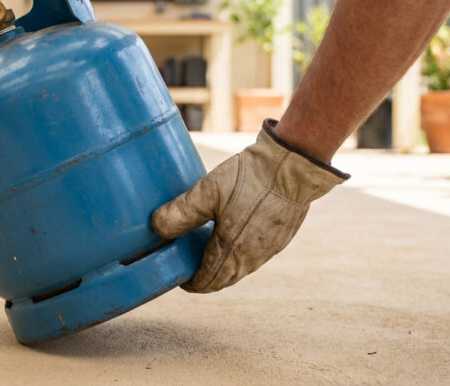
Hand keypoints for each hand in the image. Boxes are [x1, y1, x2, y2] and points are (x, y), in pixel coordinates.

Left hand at [151, 119, 348, 292]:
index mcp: (232, 251)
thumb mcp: (207, 191)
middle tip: (191, 266)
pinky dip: (240, 255)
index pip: (208, 281)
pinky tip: (233, 237)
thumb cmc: (249, 178)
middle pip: (225, 279)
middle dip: (206, 278)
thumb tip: (156, 227)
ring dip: (224, 267)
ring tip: (208, 251)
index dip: (191, 283)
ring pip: (242, 269)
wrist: (293, 166)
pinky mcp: (281, 238)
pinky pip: (256, 257)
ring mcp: (269, 249)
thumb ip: (180, 212)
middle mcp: (252, 257)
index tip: (180, 278)